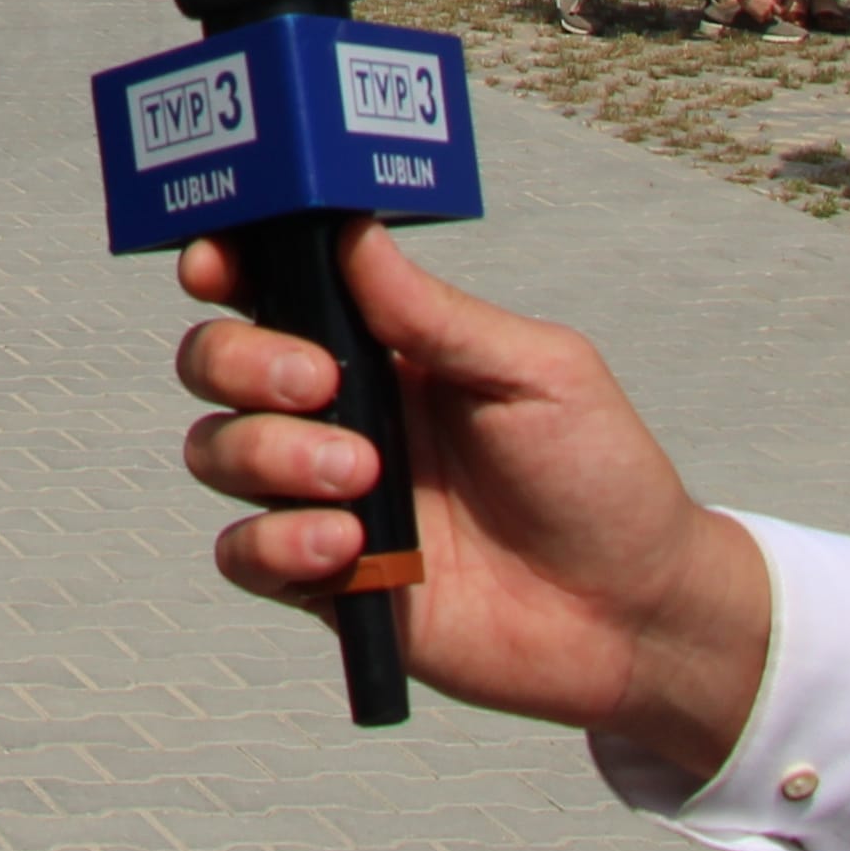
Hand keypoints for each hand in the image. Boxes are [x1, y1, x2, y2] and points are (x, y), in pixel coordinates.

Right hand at [174, 222, 770, 781]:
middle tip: (317, 383)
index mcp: (381, 349)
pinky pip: (243, 557)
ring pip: (216, 452)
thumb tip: (351, 236)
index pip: (270, 290)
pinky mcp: (326, 582)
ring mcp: (325, 499)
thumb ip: (437, 314)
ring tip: (358, 476)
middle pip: (216, 364)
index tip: (215, 267)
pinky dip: (274, 544)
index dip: (223, 269)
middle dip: (240, 362)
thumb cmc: (600, 478)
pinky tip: (347, 549)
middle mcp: (337, 414)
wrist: (634, 614)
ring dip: (266, 453)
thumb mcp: (538, 373)